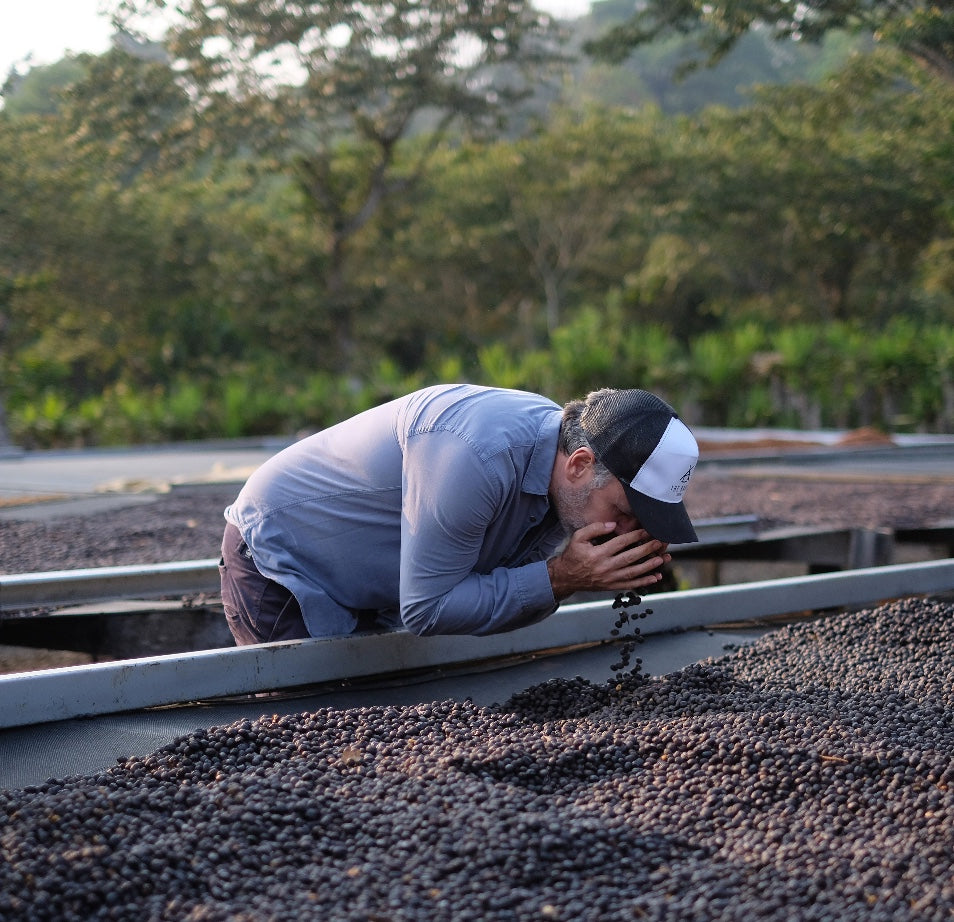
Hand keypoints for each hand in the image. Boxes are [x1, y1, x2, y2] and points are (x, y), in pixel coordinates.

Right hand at [546, 522, 670, 600]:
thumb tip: (613, 525)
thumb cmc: (573, 555)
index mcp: (597, 553)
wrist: (566, 577)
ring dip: (649, 566)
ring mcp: (609, 579)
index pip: (620, 543)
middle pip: (630, 557)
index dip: (634, 536)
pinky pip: (631, 585)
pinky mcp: (612, 586)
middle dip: (647, 549)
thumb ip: (595, 529)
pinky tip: (656, 577)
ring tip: (662, 559)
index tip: (646, 530)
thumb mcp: (578, 537)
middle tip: (659, 542)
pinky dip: (644, 582)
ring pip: (633, 572)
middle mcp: (605, 567)